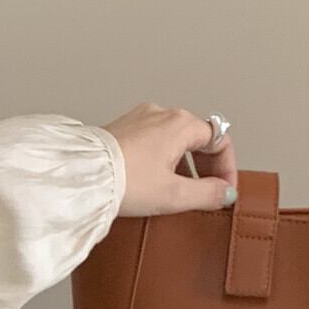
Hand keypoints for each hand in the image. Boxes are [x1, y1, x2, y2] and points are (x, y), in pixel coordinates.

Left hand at [98, 103, 237, 218]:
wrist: (81, 178)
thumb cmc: (124, 182)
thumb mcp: (175, 195)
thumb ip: (207, 193)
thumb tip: (225, 193)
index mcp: (180, 123)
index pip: (219, 140)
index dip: (227, 167)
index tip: (223, 190)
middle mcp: (160, 114)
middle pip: (197, 137)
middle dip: (206, 166)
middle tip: (205, 192)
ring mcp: (138, 119)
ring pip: (174, 139)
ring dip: (183, 164)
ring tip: (178, 190)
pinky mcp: (121, 129)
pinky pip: (152, 141)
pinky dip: (162, 159)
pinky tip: (154, 181)